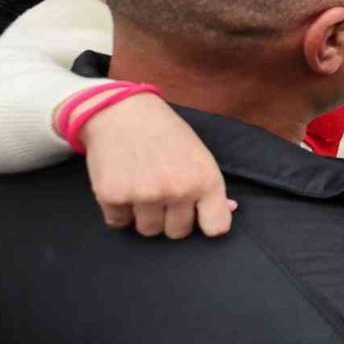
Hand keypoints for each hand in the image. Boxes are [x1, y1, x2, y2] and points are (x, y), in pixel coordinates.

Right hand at [78, 92, 236, 238]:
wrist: (121, 111)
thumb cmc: (166, 134)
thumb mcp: (199, 155)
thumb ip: (212, 187)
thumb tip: (231, 210)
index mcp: (205, 180)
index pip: (216, 228)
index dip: (206, 223)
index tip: (197, 215)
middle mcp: (177, 190)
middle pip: (178, 233)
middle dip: (170, 219)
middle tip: (162, 194)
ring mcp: (144, 194)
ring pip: (148, 230)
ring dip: (144, 216)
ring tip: (141, 189)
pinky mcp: (112, 195)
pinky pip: (118, 222)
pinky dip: (119, 211)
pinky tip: (123, 187)